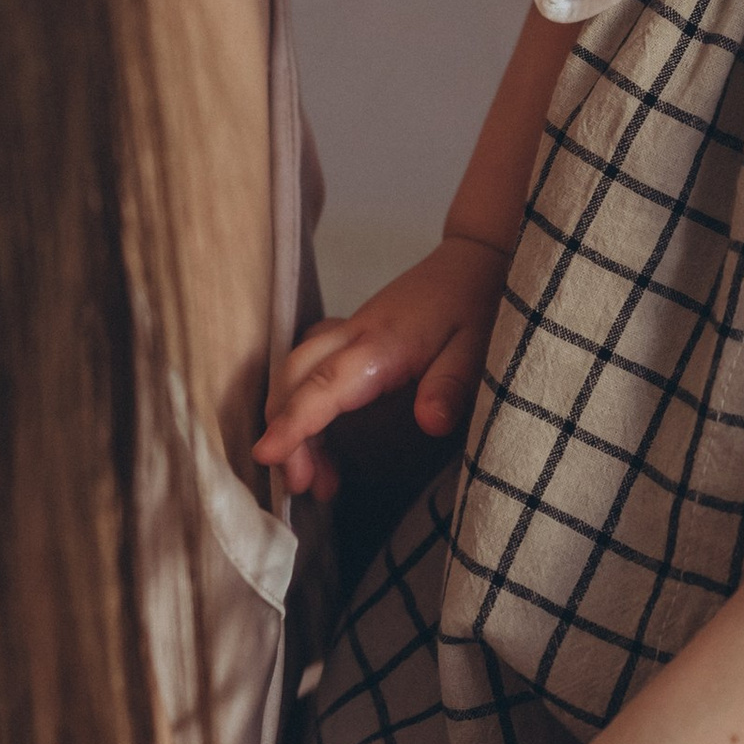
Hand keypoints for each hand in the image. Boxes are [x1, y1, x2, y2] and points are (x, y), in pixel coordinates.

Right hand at [253, 235, 507, 498]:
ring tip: (319, 480)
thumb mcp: (478, 348)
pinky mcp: (352, 336)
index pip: (324, 385)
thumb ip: (452, 384)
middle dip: (284, 432)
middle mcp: (354, 334)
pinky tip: (323, 439)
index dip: (293, 423)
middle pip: (294, 378)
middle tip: (304, 485)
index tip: (265, 454)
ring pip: (296, 372)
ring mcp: (349, 332)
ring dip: (292, 421)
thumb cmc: (478, 302)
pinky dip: (302, 402)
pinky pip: (310, 366)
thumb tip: (430, 423)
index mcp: (381, 343)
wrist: (477, 258)